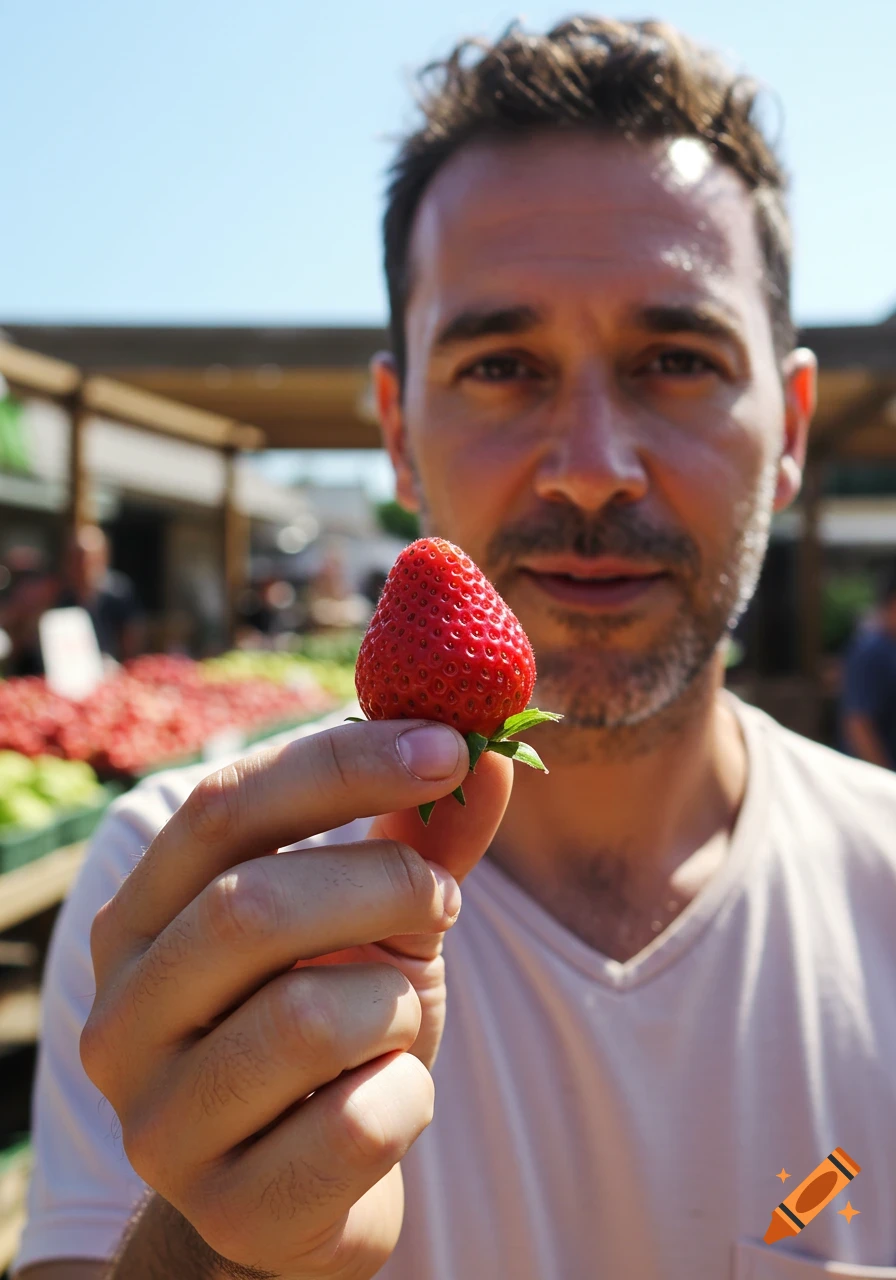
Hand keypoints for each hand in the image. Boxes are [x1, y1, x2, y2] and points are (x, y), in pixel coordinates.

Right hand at [81, 719, 512, 1278]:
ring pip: (308, 1018)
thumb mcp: (376, 922)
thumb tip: (496, 752)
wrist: (314, 1188)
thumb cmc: (339, 1027)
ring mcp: (162, 1122)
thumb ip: (423, 842)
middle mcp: (122, 1014)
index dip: (342, 764)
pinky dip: (408, 1100)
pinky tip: (386, 1105)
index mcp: (141, 918)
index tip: (448, 746)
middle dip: (382, 886)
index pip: (223, 807)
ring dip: (396, 1005)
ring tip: (395, 1021)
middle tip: (444, 896)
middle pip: (250, 905)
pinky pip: (357, 1125)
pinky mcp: (227, 1211)